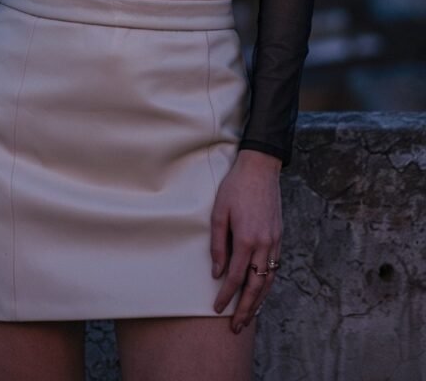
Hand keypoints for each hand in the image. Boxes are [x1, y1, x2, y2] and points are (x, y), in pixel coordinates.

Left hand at [210, 149, 281, 332]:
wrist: (260, 168)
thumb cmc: (235, 187)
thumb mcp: (219, 212)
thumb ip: (218, 244)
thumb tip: (217, 272)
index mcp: (247, 239)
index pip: (236, 277)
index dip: (226, 296)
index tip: (217, 309)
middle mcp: (264, 245)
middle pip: (256, 286)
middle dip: (246, 309)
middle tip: (236, 327)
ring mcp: (275, 242)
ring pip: (269, 280)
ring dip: (259, 302)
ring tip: (249, 317)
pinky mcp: (279, 236)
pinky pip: (275, 268)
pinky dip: (268, 284)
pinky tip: (261, 291)